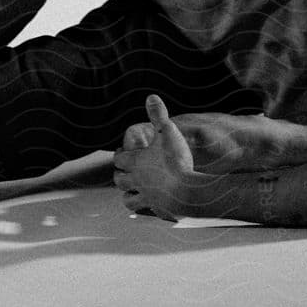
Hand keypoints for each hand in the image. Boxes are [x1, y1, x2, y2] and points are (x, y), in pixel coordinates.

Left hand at [112, 95, 200, 219]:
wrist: (187, 192)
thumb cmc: (176, 160)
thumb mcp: (168, 132)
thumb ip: (159, 115)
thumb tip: (151, 96)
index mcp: (136, 163)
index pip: (119, 159)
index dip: (120, 155)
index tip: (122, 152)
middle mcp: (137, 181)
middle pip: (120, 180)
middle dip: (120, 175)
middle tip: (123, 172)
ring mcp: (146, 197)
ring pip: (128, 199)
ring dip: (127, 194)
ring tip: (131, 191)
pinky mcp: (156, 210)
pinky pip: (145, 210)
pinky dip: (144, 208)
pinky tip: (150, 205)